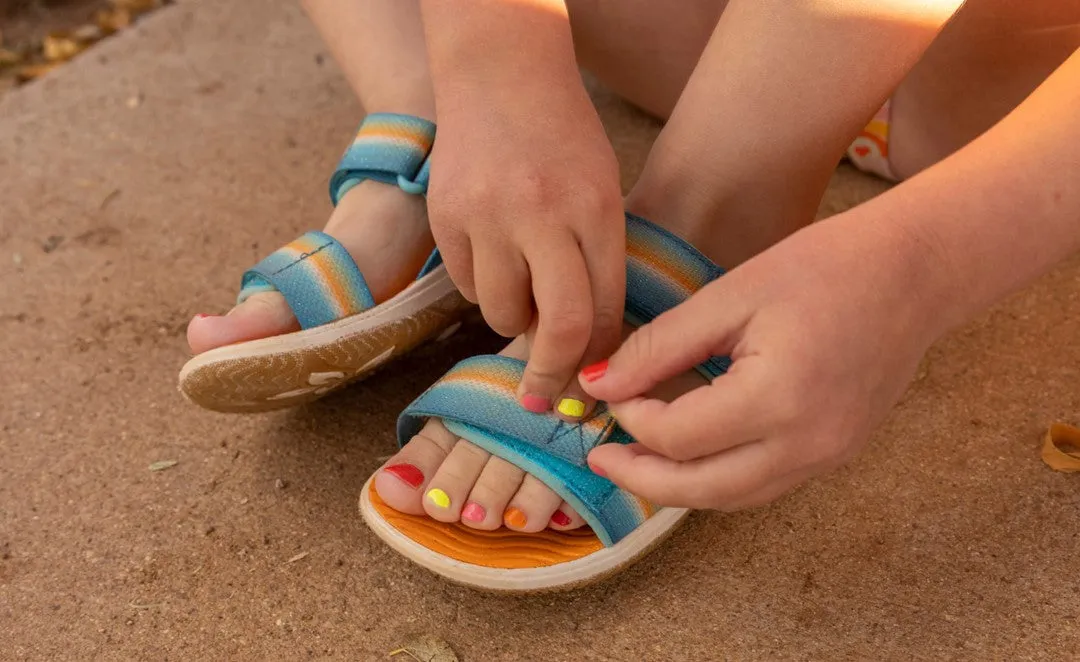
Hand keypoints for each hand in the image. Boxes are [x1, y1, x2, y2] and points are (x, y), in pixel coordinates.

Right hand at [426, 72, 624, 418]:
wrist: (499, 73)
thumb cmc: (562, 137)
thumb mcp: (601, 191)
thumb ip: (597, 263)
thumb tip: (586, 347)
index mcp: (596, 208)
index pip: (603, 310)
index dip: (598, 358)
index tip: (589, 386)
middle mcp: (543, 213)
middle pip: (557, 327)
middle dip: (553, 374)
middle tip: (544, 399)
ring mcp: (488, 215)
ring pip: (502, 313)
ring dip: (514, 318)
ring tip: (521, 286)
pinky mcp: (446, 217)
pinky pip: (465, 285)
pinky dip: (482, 285)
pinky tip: (492, 254)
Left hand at [581, 210, 947, 509]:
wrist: (915, 271)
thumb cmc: (825, 266)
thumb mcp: (730, 295)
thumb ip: (660, 346)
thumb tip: (600, 384)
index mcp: (777, 398)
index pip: (677, 436)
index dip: (631, 419)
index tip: (608, 391)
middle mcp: (806, 443)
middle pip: (701, 488)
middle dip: (641, 476)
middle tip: (599, 456)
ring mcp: (828, 456)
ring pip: (733, 497)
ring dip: (678, 486)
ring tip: (636, 460)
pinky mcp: (837, 453)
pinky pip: (764, 484)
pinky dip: (718, 477)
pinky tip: (691, 453)